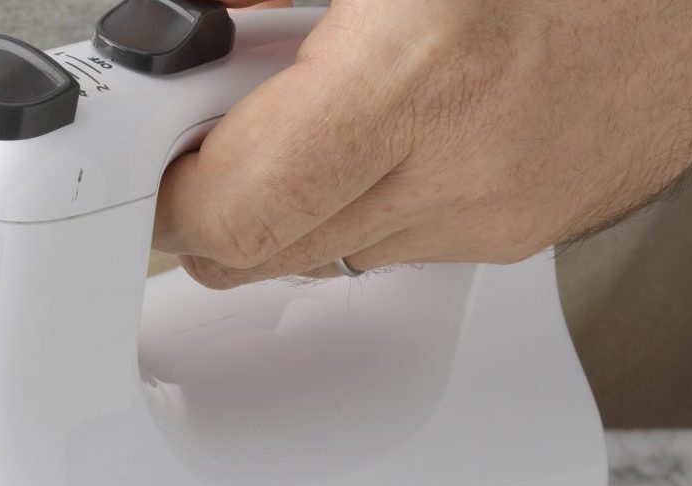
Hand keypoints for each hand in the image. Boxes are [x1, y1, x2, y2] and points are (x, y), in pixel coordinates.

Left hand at [155, 0, 691, 288]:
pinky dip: (383, 194)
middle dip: (217, 198)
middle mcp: (464, 161)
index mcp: (420, 72)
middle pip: (264, 252)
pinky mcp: (540, 231)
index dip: (166, 192)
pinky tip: (408, 124)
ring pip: (331, 257)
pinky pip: (413, 243)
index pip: (230, 210)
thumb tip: (186, 23)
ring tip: (334, 105)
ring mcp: (506, 209)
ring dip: (302, 198)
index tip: (151, 153)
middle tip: (220, 123)